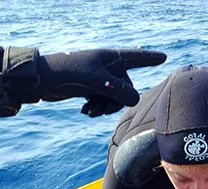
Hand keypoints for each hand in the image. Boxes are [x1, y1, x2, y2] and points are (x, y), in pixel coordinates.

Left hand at [39, 48, 166, 115]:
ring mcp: (99, 78)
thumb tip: (135, 99)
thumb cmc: (68, 74)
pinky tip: (85, 111)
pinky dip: (98, 108)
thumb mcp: (94, 81)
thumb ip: (116, 89)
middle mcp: (107, 67)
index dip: (149, 59)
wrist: (44, 81)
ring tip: (90, 112)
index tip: (163, 57)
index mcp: (109, 58)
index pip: (135, 58)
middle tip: (99, 109)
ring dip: (105, 107)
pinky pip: (105, 101)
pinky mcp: (91, 88)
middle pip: (126, 87)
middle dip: (115, 101)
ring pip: (115, 97)